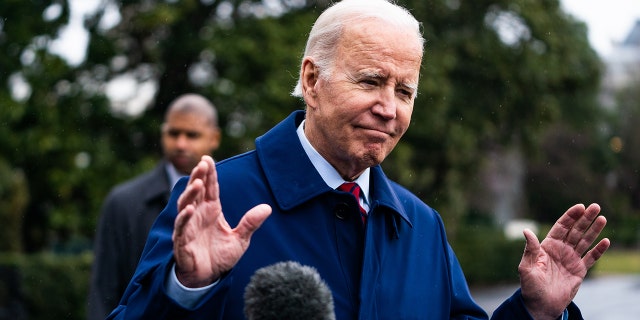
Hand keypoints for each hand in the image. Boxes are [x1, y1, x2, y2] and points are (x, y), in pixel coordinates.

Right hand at [172, 156, 271, 287]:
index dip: (208, 174)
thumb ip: (250, 223)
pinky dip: (184, 218)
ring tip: (197, 183)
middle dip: (198, 176)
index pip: (210, 188)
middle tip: (203, 163)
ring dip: (190, 193)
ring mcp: (188, 226)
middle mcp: (198, 214)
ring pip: (185, 204)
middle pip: (196, 191)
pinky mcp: (182, 240)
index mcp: (211, 210)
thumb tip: (268, 208)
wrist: (208, 277)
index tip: (208, 158)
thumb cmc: (220, 256)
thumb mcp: (240, 239)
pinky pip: (181, 226)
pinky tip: (189, 210)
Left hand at [518, 203, 609, 319]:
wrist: (541, 305)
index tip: (579, 207)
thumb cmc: (530, 286)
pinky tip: (606, 241)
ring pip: (584, 241)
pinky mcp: (579, 271)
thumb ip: (530, 249)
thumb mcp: (527, 267)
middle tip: (595, 206)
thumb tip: (526, 231)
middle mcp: (560, 250)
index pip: (561, 227)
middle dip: (585, 218)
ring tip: (602, 218)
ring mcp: (571, 259)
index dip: (570, 216)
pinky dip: (598, 250)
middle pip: (575, 231)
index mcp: (547, 246)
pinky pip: (591, 258)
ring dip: (594, 230)